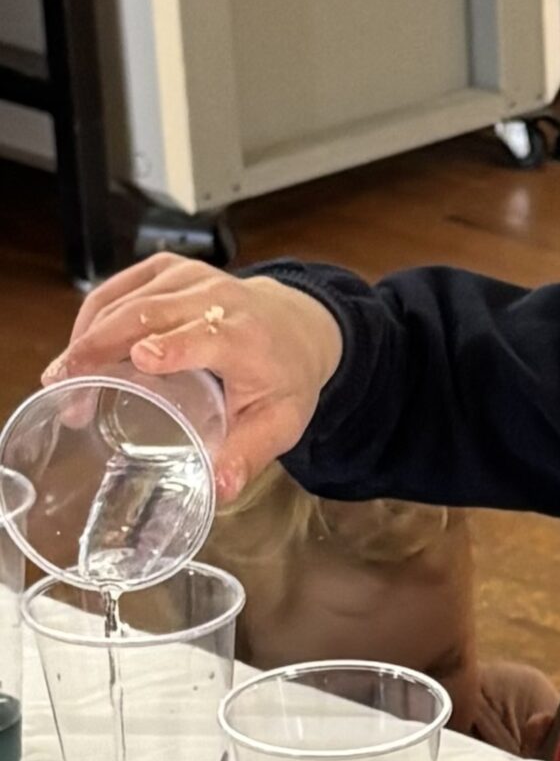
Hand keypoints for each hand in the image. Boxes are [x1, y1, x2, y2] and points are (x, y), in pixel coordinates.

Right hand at [44, 256, 343, 502]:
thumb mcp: (280, 421)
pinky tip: (77, 351)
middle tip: (62, 385)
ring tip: (61, 379)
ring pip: (123, 301)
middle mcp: (216, 298)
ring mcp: (188, 278)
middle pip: (147, 315)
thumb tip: (219, 491)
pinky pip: (116, 289)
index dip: (175, 345)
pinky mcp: (165, 269)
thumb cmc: (284, 379)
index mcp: (246, 336)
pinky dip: (90, 319)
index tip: (143, 359)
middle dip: (99, 347)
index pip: (206, 335)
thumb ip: (249, 454)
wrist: (297, 326)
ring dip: (85, 338)